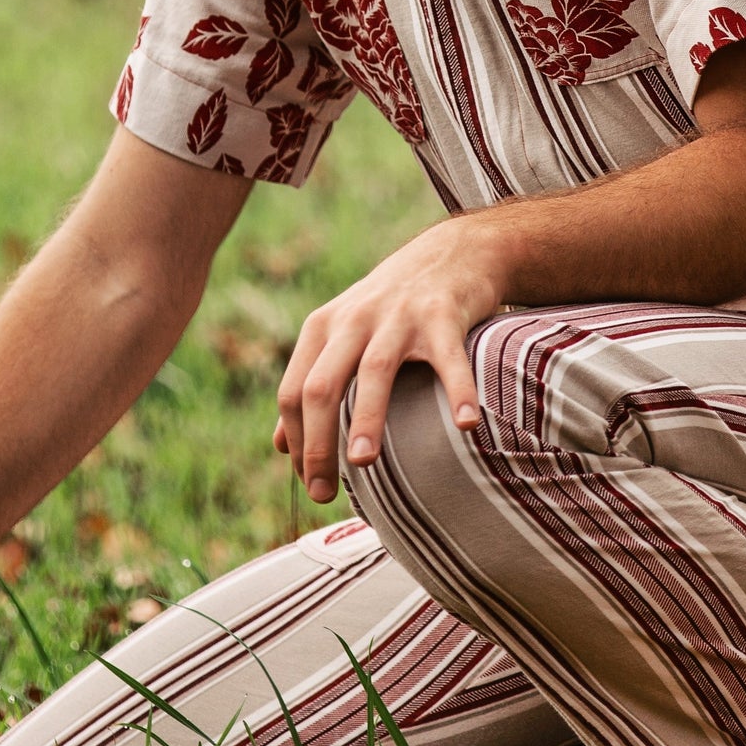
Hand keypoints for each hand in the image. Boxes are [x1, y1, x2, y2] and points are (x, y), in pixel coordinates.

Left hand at [274, 216, 505, 504]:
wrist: (452, 252)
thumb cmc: (392, 307)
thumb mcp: (342, 334)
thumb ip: (310, 384)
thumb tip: (279, 446)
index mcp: (323, 328)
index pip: (294, 392)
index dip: (296, 442)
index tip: (311, 484)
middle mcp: (354, 320)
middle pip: (321, 385)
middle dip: (317, 442)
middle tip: (323, 493)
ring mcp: (399, 315)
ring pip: (374, 370)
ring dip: (365, 417)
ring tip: (362, 462)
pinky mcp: (443, 314)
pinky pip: (449, 359)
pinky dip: (459, 391)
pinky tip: (466, 425)